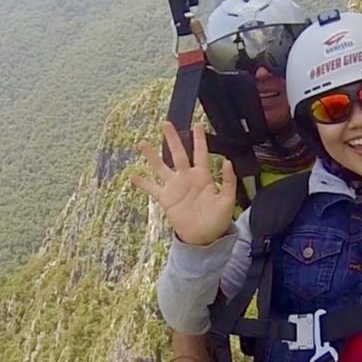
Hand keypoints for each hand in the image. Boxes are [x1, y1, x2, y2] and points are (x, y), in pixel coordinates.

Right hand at [130, 122, 236, 245]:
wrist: (204, 237)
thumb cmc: (217, 219)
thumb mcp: (227, 200)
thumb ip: (228, 181)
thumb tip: (227, 161)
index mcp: (203, 176)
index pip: (200, 153)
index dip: (199, 139)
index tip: (197, 125)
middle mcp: (186, 177)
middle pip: (178, 153)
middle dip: (172, 139)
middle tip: (165, 124)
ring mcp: (174, 187)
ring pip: (161, 166)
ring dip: (151, 155)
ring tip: (142, 144)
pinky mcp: (166, 199)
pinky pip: (152, 188)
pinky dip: (142, 183)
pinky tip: (133, 177)